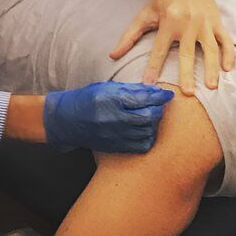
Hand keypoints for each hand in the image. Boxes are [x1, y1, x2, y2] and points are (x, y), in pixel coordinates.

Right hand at [43, 82, 174, 153]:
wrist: (67, 121)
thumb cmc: (87, 99)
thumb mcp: (107, 87)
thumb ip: (130, 89)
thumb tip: (153, 89)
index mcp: (112, 100)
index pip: (144, 98)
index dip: (160, 96)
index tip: (168, 94)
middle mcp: (115, 118)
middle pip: (149, 116)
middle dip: (159, 109)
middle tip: (159, 105)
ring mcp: (116, 135)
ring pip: (147, 132)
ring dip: (154, 123)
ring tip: (150, 116)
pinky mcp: (116, 147)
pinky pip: (141, 146)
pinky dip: (148, 138)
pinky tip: (144, 130)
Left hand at [109, 0, 235, 94]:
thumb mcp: (144, 14)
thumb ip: (129, 36)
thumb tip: (112, 55)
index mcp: (169, 21)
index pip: (159, 49)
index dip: (153, 67)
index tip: (149, 84)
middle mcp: (188, 23)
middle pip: (187, 52)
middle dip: (187, 73)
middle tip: (187, 93)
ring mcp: (205, 22)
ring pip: (210, 48)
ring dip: (211, 68)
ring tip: (211, 86)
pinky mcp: (217, 21)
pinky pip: (226, 39)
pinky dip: (229, 54)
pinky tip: (228, 69)